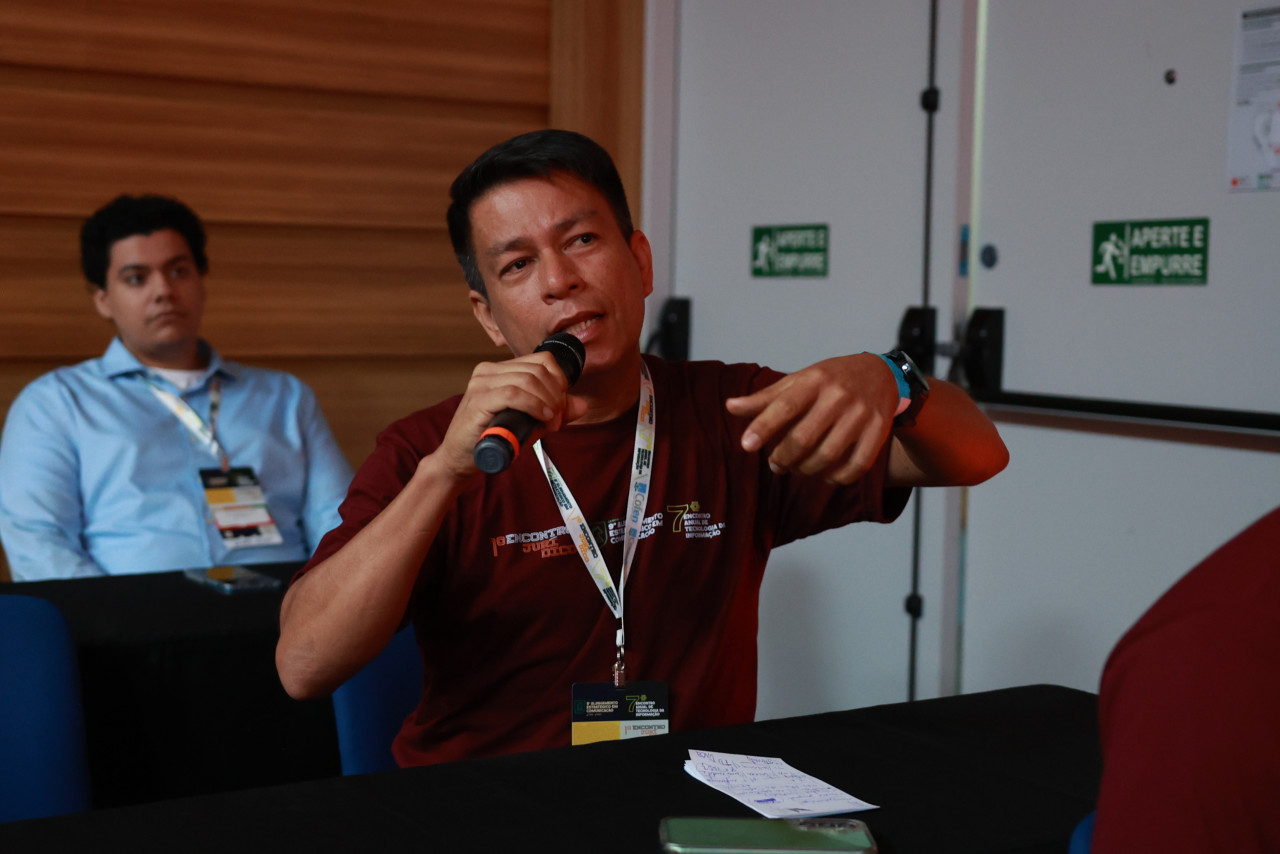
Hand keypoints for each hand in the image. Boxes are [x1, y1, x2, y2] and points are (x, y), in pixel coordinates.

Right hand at [436, 351, 589, 479]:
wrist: (462, 460)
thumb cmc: (494, 438)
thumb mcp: (531, 423)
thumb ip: (555, 412)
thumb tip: (582, 405)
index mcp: (500, 369)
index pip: (542, 360)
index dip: (560, 381)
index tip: (561, 406)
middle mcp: (488, 371)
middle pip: (538, 369)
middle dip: (556, 395)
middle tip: (557, 419)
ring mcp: (481, 383)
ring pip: (528, 379)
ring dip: (548, 402)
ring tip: (550, 423)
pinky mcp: (477, 400)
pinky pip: (513, 394)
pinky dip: (534, 405)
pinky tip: (542, 418)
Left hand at [724, 353, 898, 483]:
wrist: (881, 373)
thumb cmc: (832, 379)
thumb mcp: (799, 380)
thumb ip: (766, 398)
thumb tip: (730, 407)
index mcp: (815, 380)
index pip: (785, 406)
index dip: (764, 427)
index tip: (747, 445)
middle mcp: (839, 396)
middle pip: (804, 437)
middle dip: (783, 458)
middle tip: (774, 464)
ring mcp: (861, 414)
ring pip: (828, 455)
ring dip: (806, 470)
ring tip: (796, 469)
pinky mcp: (879, 431)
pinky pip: (857, 465)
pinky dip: (838, 478)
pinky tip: (825, 476)